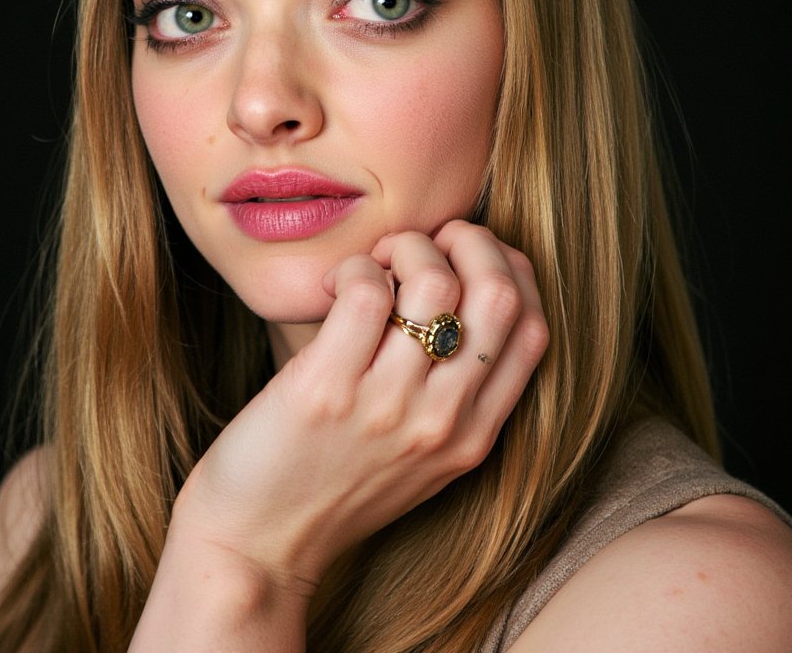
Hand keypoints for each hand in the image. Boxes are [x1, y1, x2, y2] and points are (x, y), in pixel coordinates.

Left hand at [169, 221, 548, 593]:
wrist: (258, 549)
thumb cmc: (332, 488)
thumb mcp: (420, 459)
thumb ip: (453, 396)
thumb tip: (459, 295)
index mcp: (474, 435)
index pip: (533, 327)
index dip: (511, 269)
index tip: (467, 256)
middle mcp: (443, 421)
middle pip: (499, 294)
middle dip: (469, 242)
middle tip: (422, 245)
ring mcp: (388, 407)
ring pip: (435, 282)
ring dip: (404, 249)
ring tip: (374, 266)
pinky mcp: (327, 390)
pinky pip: (365, 292)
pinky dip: (355, 268)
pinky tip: (334, 285)